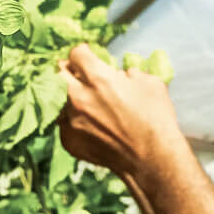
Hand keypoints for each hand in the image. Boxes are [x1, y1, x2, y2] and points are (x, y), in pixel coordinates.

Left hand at [57, 44, 180, 176]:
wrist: (151, 160)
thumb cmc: (156, 119)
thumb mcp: (149, 83)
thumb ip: (128, 73)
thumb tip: (117, 74)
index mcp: (98, 79)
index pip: (76, 54)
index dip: (83, 53)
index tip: (87, 56)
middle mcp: (78, 98)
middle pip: (57, 72)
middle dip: (67, 70)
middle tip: (76, 74)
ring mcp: (71, 121)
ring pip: (57, 100)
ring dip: (67, 97)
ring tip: (82, 102)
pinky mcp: (68, 141)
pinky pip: (63, 124)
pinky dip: (72, 121)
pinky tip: (87, 124)